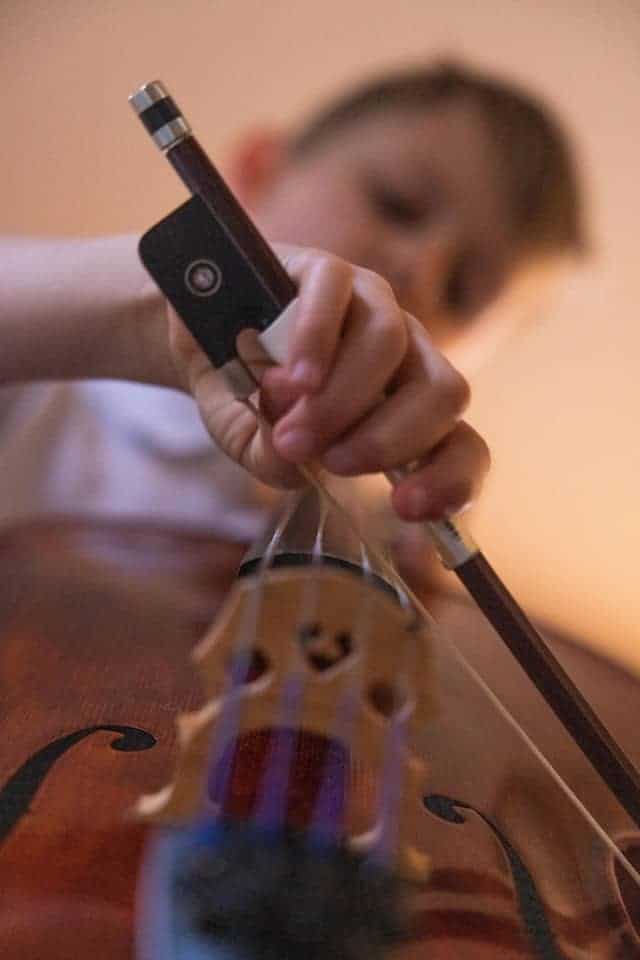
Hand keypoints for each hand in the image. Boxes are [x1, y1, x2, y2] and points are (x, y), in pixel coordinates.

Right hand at [168, 244, 489, 521]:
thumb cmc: (244, 396)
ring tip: (291, 430)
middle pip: (445, 392)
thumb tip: (293, 465)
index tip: (407, 507)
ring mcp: (369, 304)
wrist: (195, 339)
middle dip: (388, 439)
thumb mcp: (255, 443)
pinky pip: (336, 293)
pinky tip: (292, 378)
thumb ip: (274, 461)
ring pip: (389, 343)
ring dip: (342, 399)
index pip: (462, 444)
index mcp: (406, 407)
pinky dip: (315, 340)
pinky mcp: (326, 270)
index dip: (451, 478)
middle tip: (329, 462)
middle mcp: (403, 355)